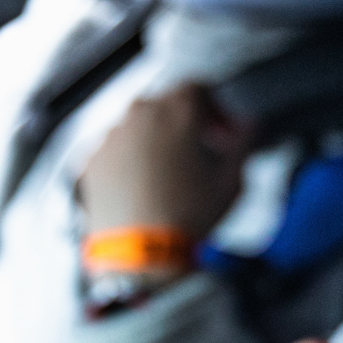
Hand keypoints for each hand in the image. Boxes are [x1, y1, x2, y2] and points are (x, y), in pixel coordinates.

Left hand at [78, 84, 245, 253]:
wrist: (139, 253)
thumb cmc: (186, 216)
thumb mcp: (232, 179)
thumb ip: (243, 142)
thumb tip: (250, 125)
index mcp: (177, 109)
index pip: (200, 88)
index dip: (217, 110)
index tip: (223, 132)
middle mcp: (140, 113)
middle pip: (166, 108)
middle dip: (185, 127)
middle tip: (199, 156)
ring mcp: (111, 136)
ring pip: (139, 129)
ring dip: (156, 144)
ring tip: (170, 180)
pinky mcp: (92, 160)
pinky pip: (117, 152)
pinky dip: (130, 164)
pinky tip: (145, 191)